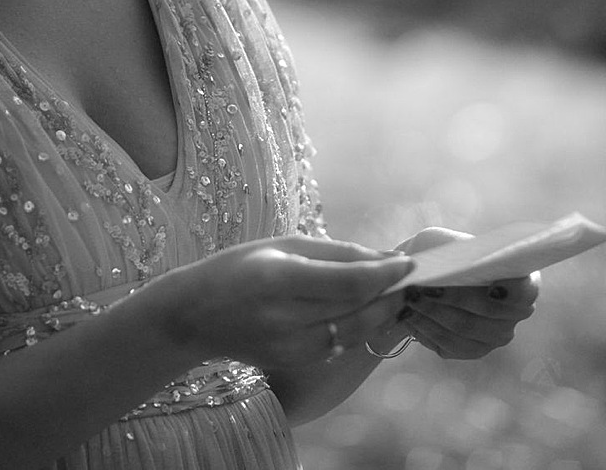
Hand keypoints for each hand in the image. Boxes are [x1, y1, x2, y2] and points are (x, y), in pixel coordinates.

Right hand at [149, 235, 412, 370]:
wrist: (195, 315)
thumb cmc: (238, 267)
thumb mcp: (282, 245)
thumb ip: (336, 253)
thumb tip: (386, 260)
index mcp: (280, 278)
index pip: (351, 282)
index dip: (387, 274)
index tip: (410, 262)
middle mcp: (286, 317)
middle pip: (359, 309)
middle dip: (391, 293)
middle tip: (410, 276)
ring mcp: (291, 346)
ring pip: (356, 331)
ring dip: (382, 312)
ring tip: (394, 291)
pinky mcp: (296, 361)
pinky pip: (340, 343)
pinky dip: (360, 326)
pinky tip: (367, 309)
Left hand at [392, 227, 539, 359]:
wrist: (420, 272)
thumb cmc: (438, 252)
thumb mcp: (442, 241)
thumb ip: (449, 252)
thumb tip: (444, 271)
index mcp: (519, 277)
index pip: (526, 291)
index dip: (512, 293)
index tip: (490, 287)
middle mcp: (515, 311)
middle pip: (490, 313)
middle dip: (453, 300)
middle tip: (422, 287)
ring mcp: (496, 334)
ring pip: (465, 330)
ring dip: (434, 314)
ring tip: (410, 299)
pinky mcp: (473, 349)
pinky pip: (451, 346)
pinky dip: (427, 329)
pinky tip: (410, 315)